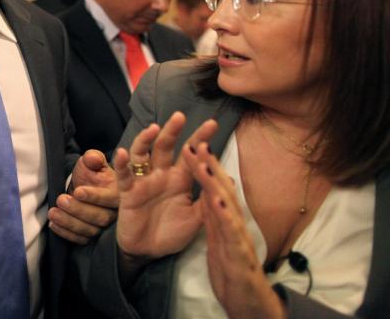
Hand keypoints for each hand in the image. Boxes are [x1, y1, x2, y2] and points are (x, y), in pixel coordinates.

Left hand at [48, 149, 117, 243]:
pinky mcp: (93, 238)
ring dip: (69, 222)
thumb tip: (93, 158)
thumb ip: (93, 158)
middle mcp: (116, 214)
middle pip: (101, 218)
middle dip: (79, 210)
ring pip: (90, 230)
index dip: (95, 197)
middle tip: (61, 199)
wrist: (83, 188)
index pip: (112, 199)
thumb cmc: (90, 175)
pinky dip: (66, 233)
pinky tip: (53, 224)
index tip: (78, 191)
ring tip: (52, 212)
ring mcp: (105, 228)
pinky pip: (81, 239)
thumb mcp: (91, 163)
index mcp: (121, 194)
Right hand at [114, 113, 217, 260]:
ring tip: (153, 129)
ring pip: (142, 155)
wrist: (148, 253)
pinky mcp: (128, 192)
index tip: (212, 123)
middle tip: (180, 116)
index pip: (190, 154)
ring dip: (145, 140)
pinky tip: (123, 153)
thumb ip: (210, 200)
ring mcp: (143, 182)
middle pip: (164, 147)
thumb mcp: (197, 219)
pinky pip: (123, 175)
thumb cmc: (171, 233)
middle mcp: (160, 175)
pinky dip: (121, 164)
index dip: (199, 138)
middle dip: (172, 131)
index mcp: (179, 179)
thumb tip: (230, 180)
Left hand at [193, 145, 285, 318]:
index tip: (193, 143)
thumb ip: (214, 214)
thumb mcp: (218, 237)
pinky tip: (217, 201)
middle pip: (222, 189)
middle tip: (197, 141)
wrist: (247, 300)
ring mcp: (239, 237)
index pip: (215, 187)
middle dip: (209, 165)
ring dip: (215, 182)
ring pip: (228, 205)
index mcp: (227, 219)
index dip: (205, 166)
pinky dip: (225, 216)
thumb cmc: (232, 267)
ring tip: (203, 161)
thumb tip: (209, 189)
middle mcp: (235, 223)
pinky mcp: (239, 255)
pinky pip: (231, 233)